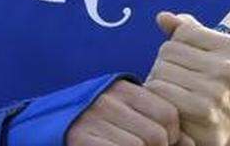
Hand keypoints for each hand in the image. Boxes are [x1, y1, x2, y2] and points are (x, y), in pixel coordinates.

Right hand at [66, 79, 190, 145]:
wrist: (40, 128)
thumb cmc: (91, 125)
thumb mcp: (119, 112)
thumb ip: (149, 119)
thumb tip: (189, 142)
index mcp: (123, 89)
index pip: (168, 113)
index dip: (174, 136)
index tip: (166, 144)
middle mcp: (109, 100)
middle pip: (157, 134)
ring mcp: (92, 120)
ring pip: (140, 145)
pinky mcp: (80, 138)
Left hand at [145, 12, 229, 145]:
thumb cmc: (220, 87)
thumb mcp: (215, 55)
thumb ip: (190, 32)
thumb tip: (162, 17)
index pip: (185, 31)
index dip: (178, 45)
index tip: (187, 62)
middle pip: (168, 50)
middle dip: (165, 64)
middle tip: (176, 80)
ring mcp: (217, 91)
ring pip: (160, 70)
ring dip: (157, 80)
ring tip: (172, 91)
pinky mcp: (201, 112)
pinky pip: (159, 91)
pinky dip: (157, 97)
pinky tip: (169, 104)